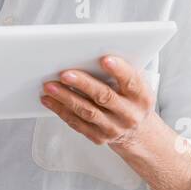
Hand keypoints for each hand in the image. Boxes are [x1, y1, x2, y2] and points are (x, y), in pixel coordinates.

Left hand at [41, 54, 156, 153]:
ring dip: (66, 97)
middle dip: (83, 84)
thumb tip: (92, 52)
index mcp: (141, 96)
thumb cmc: (131, 99)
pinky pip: (77, 123)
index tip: (105, 59)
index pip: (131, 82)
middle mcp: (129, 114)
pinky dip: (61, 110)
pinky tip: (49, 100)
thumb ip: (121, 71)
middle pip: (105, 97)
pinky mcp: (99, 137)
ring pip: (87, 111)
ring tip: (50, 86)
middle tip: (65, 73)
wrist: (137, 132)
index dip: (119, 70)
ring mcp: (114, 128)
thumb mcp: (136, 85)